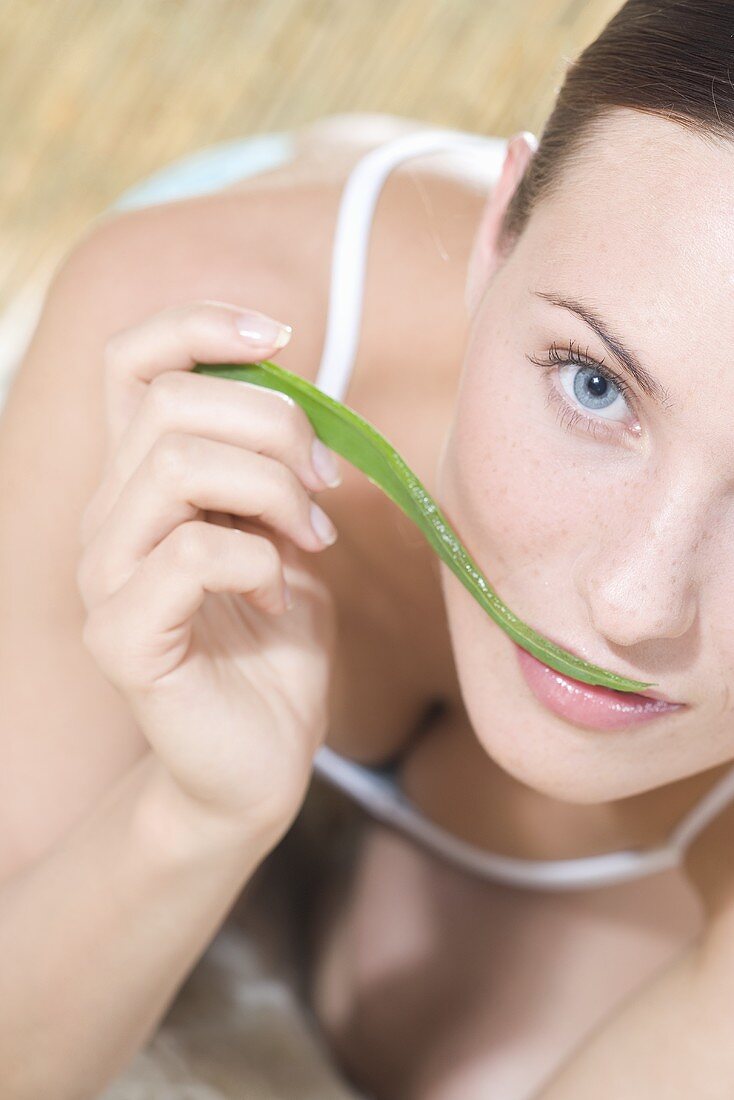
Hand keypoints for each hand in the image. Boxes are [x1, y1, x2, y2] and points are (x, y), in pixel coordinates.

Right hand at [77, 300, 340, 844]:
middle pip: (170, 402)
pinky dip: (259, 560)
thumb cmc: (273, 648)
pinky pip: (192, 554)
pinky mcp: (122, 637)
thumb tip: (299, 398)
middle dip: (273, 424)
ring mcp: (105, 578)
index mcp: (141, 483)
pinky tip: (280, 595)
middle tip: (324, 485)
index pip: (132, 363)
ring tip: (310, 537)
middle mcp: (108, 518)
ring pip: (176, 466)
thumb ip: (272, 469)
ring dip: (272, 490)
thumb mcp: (284, 536)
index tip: (280, 336)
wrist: (258, 761)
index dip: (197, 324)